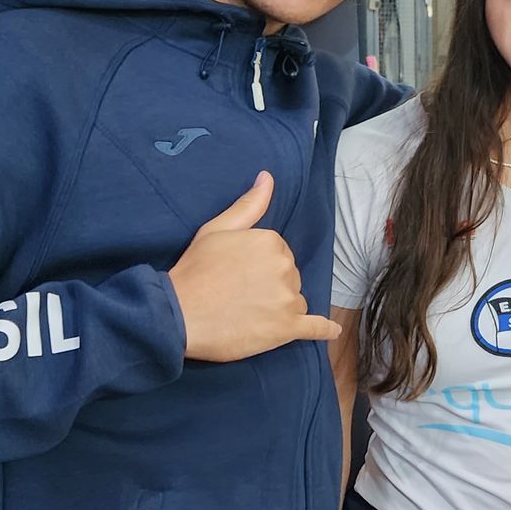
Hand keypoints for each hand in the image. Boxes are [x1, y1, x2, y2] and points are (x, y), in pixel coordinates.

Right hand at [168, 173, 339, 361]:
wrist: (179, 314)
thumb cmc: (195, 270)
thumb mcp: (217, 229)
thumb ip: (249, 205)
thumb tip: (267, 177)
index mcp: (272, 241)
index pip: (279, 254)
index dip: (259, 266)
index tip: (238, 275)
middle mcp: (285, 267)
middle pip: (289, 277)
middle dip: (271, 286)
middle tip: (238, 295)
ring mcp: (288, 299)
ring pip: (296, 301)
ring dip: (280, 309)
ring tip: (249, 315)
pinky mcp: (286, 329)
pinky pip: (315, 327)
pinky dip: (324, 330)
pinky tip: (331, 331)